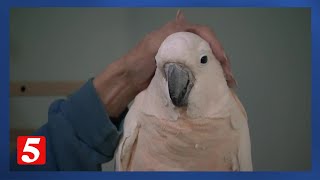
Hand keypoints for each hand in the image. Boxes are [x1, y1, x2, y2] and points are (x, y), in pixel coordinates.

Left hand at [94, 10, 234, 118]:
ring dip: (218, 70)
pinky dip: (209, 77)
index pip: (202, 33)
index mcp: (176, 34)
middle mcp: (182, 44)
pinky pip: (199, 71)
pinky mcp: (181, 71)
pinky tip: (216, 85)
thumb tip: (184, 18)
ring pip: (205, 60)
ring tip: (227, 83)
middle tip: (229, 75)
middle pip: (207, 47)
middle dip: (221, 60)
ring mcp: (182, 58)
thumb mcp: (152, 44)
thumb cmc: (138, 61)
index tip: (221, 59)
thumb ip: (169, 33)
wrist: (127, 81)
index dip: (215, 44)